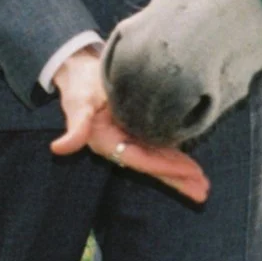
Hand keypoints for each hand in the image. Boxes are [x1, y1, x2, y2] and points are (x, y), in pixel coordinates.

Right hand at [49, 47, 210, 202]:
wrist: (82, 69)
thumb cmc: (80, 85)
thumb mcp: (78, 103)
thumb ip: (75, 126)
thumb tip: (58, 149)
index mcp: (108, 142)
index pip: (140, 159)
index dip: (164, 167)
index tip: (187, 173)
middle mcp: (121, 145)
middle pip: (154, 165)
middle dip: (178, 179)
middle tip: (203, 191)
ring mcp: (131, 138)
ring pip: (159, 159)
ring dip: (180, 173)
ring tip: (203, 186)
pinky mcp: (138, 130)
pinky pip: (159, 147)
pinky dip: (176, 158)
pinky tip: (192, 168)